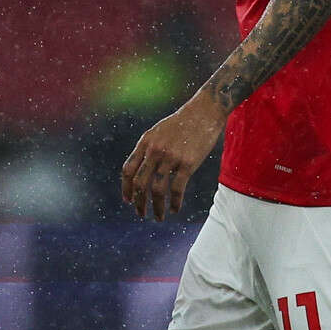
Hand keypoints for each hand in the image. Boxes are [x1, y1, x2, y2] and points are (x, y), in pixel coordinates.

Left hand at [122, 89, 225, 220]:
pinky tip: (175, 209)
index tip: (127, 200)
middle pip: (140, 183)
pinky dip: (174, 202)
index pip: (128, 169)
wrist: (204, 112)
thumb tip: (140, 170)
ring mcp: (171, 157)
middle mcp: (155, 150)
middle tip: (141, 214)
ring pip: (157, 189)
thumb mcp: (157, 132)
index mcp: (145, 142)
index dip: (126, 187)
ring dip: (156, 207)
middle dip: (138, 202)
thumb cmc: (181, 123)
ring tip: (158, 217)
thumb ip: (148, 149)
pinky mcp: (188, 163)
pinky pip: (177, 189)